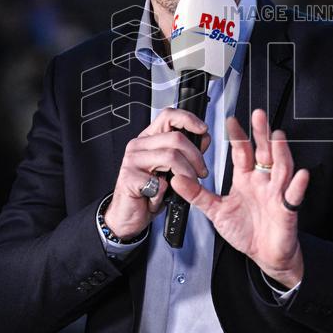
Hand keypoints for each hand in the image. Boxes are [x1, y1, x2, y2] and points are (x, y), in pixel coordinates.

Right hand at [104, 108, 210, 238]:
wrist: (128, 216)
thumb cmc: (149, 192)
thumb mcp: (172, 170)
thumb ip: (187, 152)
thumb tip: (203, 138)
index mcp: (149, 139)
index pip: (168, 116)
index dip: (188, 119)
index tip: (203, 130)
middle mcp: (138, 145)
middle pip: (176, 138)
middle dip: (195, 157)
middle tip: (200, 173)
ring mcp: (132, 160)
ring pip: (171, 157)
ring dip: (186, 175)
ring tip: (185, 186)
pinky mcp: (129, 177)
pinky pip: (159, 181)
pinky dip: (165, 193)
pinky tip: (159, 197)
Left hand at [168, 108, 309, 287]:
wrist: (265, 254)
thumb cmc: (245, 230)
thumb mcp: (216, 211)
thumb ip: (197, 195)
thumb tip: (177, 179)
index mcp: (246, 178)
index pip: (242, 151)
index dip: (237, 136)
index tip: (230, 121)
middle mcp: (263, 181)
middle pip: (264, 152)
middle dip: (262, 134)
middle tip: (258, 116)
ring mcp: (277, 192)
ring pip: (281, 168)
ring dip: (281, 152)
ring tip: (277, 138)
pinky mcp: (287, 209)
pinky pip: (294, 195)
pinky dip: (298, 185)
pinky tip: (300, 175)